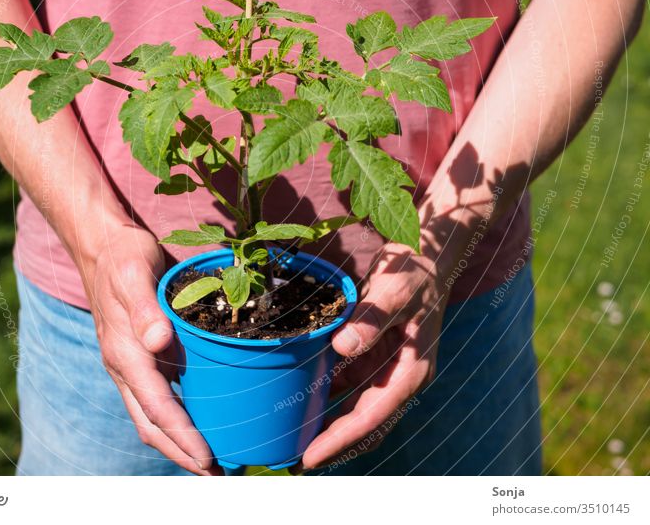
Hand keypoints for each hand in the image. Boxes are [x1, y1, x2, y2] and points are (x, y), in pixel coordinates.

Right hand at [77, 223, 219, 475]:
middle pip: (151, 423)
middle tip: (216, 475)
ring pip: (149, 416)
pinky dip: (172, 419)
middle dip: (181, 453)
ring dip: (176, 442)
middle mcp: (124, 366)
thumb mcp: (136, 274)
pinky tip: (194, 422)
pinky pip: (152, 398)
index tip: (207, 459)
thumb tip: (158, 343)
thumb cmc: (124, 258)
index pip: (156, 405)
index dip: (182, 435)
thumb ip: (145, 308)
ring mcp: (128, 364)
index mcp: (125, 352)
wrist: (103, 247)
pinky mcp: (135, 358)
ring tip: (208, 461)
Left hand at [300, 243, 448, 469]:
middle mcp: (397, 377)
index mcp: (411, 372)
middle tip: (290, 461)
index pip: (372, 416)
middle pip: (361, 423)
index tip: (310, 457)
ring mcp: (384, 368)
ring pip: (352, 409)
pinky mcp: (370, 355)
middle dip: (330, 444)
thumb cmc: (415, 270)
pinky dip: (323, 395)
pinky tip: (295, 399)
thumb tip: (343, 347)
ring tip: (288, 439)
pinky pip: (344, 384)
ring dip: (324, 424)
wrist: (425, 253)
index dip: (340, 439)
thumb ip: (373, 317)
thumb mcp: (396, 288)